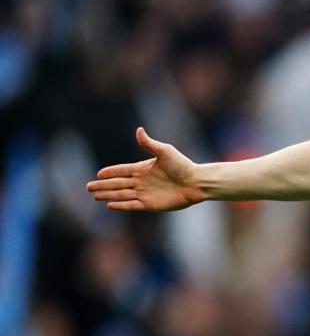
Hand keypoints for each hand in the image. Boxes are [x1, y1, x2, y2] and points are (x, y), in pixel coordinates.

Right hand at [86, 127, 203, 211]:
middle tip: (88, 187)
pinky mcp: (150, 204)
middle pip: (117, 184)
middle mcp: (142, 181)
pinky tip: (110, 205)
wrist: (196, 182)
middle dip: (103, 185)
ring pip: (121, 194)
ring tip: (95, 196)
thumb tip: (139, 130)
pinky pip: (131, 205)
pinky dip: (121, 205)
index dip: (110, 172)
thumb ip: (149, 143)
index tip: (98, 174)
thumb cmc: (183, 165)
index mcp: (143, 168)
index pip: (122, 171)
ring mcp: (145, 193)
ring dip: (108, 195)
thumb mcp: (165, 151)